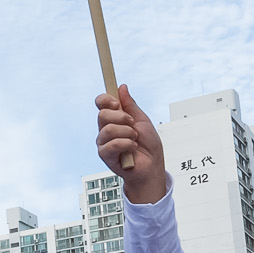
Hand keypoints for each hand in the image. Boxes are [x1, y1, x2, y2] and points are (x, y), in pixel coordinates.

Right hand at [93, 85, 166, 203]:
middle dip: (121, 118)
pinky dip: (126, 144)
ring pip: (108, 129)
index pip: (101, 103)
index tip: (117, 103)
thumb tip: (122, 87)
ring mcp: (104, 142)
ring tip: (135, 139)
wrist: (152, 166)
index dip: (106, 99)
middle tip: (133, 125)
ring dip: (127, 133)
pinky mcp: (105, 155)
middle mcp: (106, 129)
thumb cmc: (148, 145)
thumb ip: (131, 105)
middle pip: (102, 114)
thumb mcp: (142, 120)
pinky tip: (132, 148)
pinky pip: (111, 144)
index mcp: (114, 119)